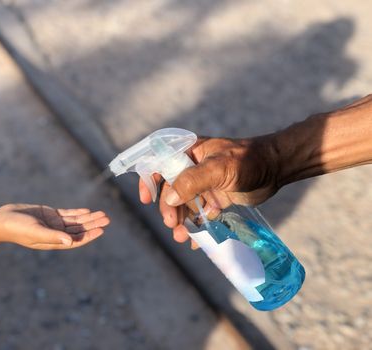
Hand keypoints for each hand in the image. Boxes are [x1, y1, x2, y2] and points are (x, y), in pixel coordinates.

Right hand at [0, 204, 109, 249]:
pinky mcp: (49, 215)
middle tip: (107, 219)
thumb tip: (71, 242)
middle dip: (93, 225)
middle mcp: (55, 234)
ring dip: (88, 218)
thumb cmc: (17, 228)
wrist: (1, 220)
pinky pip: (67, 214)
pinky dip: (77, 213)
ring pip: (75, 222)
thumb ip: (53, 236)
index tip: (101, 230)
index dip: (89, 236)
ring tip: (102, 214)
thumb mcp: (36, 232)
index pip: (76, 240)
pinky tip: (87, 211)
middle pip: (79, 230)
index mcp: (53, 242)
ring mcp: (53, 224)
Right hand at [139, 137, 278, 246]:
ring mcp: (205, 184)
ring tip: (181, 237)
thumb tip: (168, 199)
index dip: (149, 179)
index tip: (146, 199)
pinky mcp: (216, 198)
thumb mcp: (219, 168)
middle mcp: (193, 168)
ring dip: (181, 221)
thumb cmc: (248, 160)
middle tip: (171, 224)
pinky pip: (201, 214)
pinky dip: (197, 226)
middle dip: (168, 208)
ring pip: (185, 204)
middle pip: (171, 189)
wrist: (276, 168)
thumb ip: (193, 180)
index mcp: (189, 153)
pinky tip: (196, 240)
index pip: (160, 162)